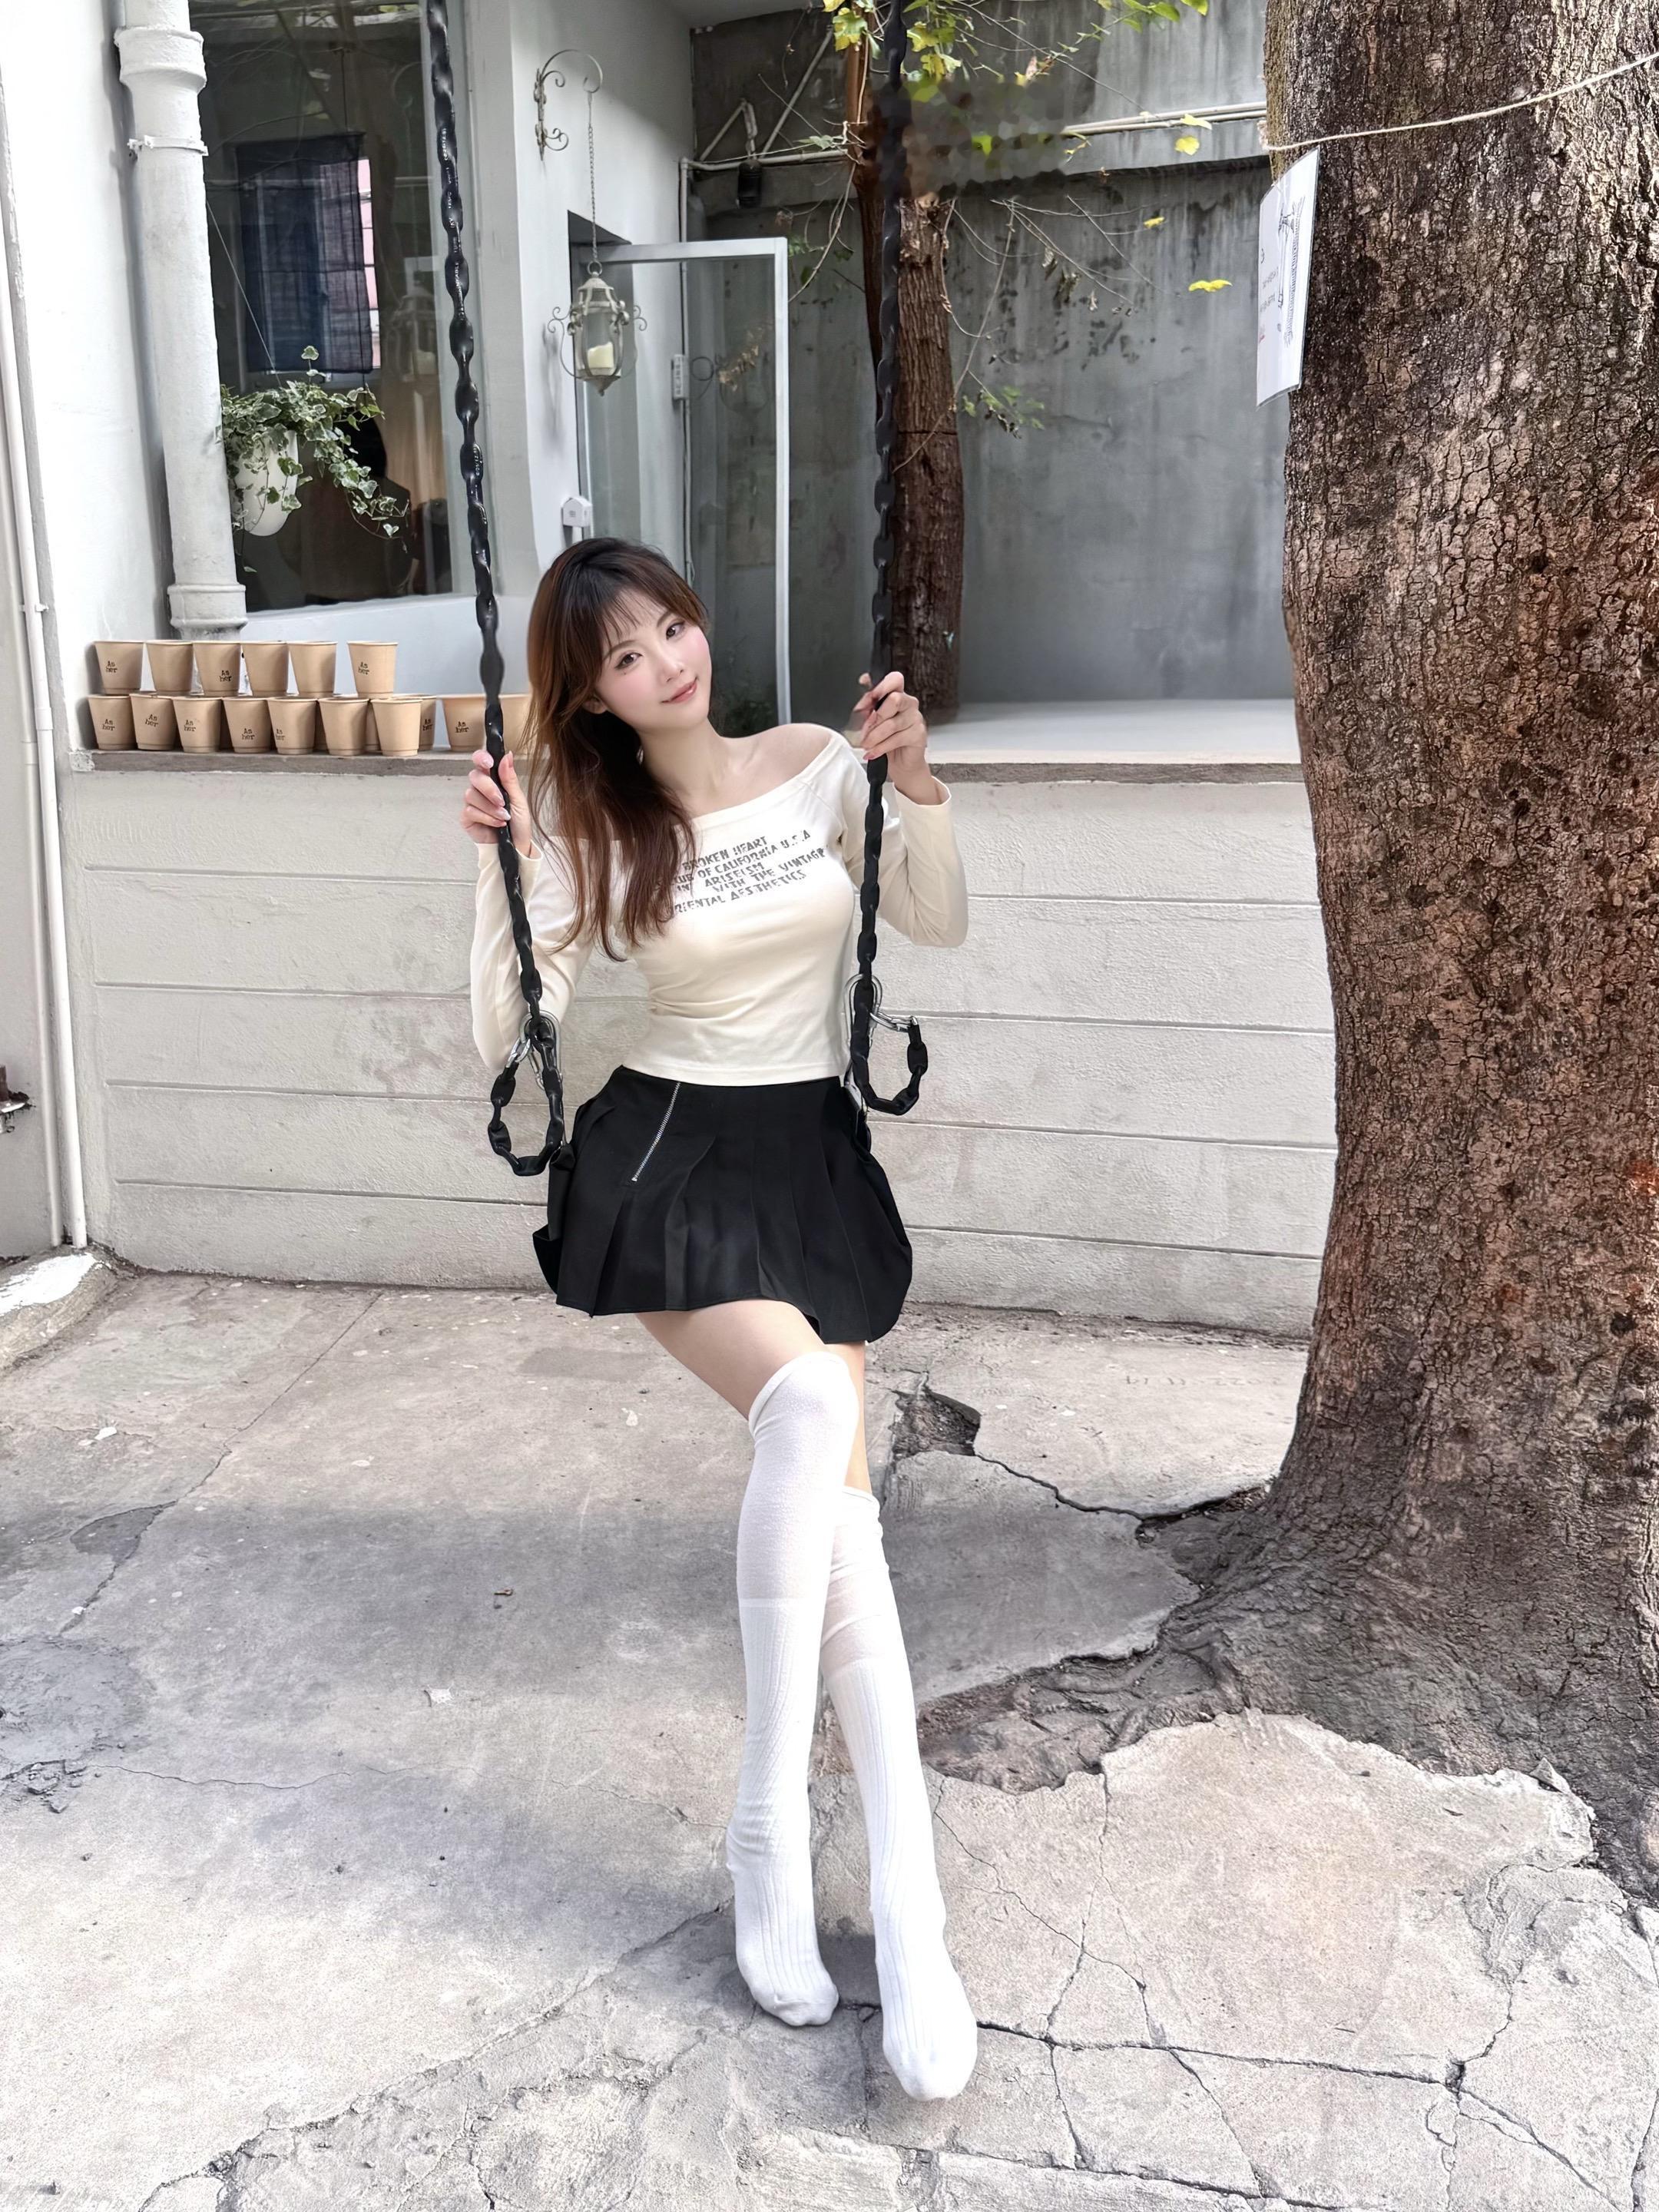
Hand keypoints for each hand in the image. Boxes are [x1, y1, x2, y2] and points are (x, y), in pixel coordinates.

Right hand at [460, 747, 533, 858]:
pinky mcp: (467, 818)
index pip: (480, 761)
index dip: (481, 758)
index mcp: (493, 779)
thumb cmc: (518, 823)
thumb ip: (510, 779)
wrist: (517, 846)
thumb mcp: (519, 799)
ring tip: (504, 817)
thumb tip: (507, 756)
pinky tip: (498, 824)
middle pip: (474, 777)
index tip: (489, 763)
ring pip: (471, 795)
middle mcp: (480, 789)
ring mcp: (472, 803)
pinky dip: (487, 818)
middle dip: (489, 789)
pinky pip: (470, 811)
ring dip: (491, 807)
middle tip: (502, 801)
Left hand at [852, 670, 933, 800]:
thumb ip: (867, 711)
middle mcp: (909, 704)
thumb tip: (859, 706)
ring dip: (875, 736)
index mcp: (897, 695)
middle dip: (875, 716)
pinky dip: (881, 747)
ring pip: (892, 723)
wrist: (902, 764)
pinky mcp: (919, 734)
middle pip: (894, 699)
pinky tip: (872, 752)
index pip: (895, 680)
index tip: (868, 697)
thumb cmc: (887, 741)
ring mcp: (916, 718)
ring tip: (865, 744)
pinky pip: (897, 738)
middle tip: (864, 730)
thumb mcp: (873, 724)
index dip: (881, 686)